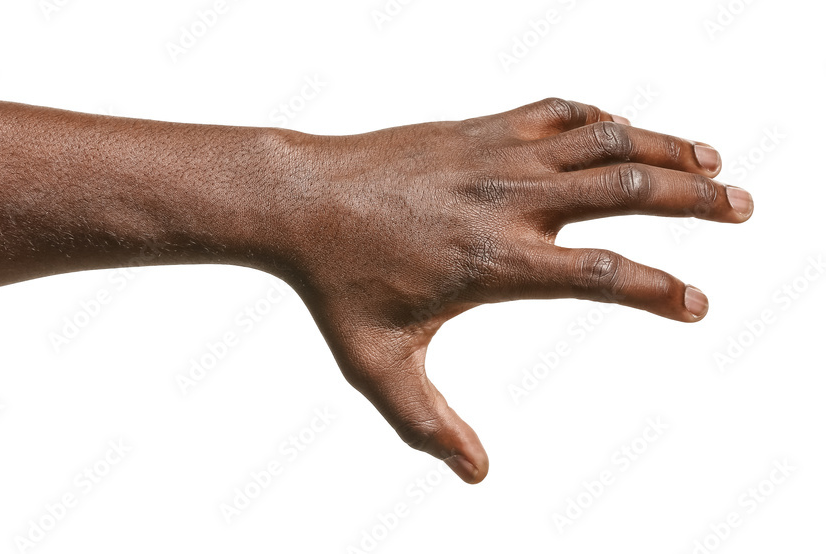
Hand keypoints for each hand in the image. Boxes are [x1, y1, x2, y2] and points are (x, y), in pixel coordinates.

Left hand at [273, 98, 752, 482]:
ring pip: (604, 138)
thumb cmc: (336, 287)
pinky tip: (627, 131)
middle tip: (742, 208)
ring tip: (712, 161)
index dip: (661, 290)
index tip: (698, 304)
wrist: (299, 202)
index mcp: (495, 263)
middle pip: (628, 189)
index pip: (603, 275)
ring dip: (666, 147)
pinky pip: (557, 111)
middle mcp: (508, 202)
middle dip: (696, 199)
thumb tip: (476, 475)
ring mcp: (495, 157)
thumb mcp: (377, 368)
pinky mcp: (478, 129)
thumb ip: (427, 423)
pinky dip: (603, 118)